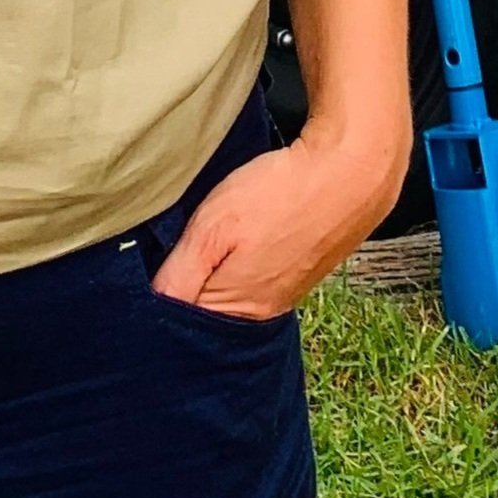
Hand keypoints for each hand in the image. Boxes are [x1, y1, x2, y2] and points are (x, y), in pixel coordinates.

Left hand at [149, 127, 410, 321]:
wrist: (353, 171)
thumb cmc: (280, 195)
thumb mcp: (213, 229)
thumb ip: (179, 274)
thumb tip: (151, 309)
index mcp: (235, 312)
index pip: (180, 326)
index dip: (156, 300)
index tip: (144, 272)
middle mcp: (261, 314)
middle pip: (207, 314)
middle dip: (185, 290)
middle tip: (171, 252)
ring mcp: (284, 292)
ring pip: (231, 293)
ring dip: (214, 273)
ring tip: (208, 241)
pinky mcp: (300, 270)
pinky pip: (257, 277)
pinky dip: (241, 261)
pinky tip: (241, 239)